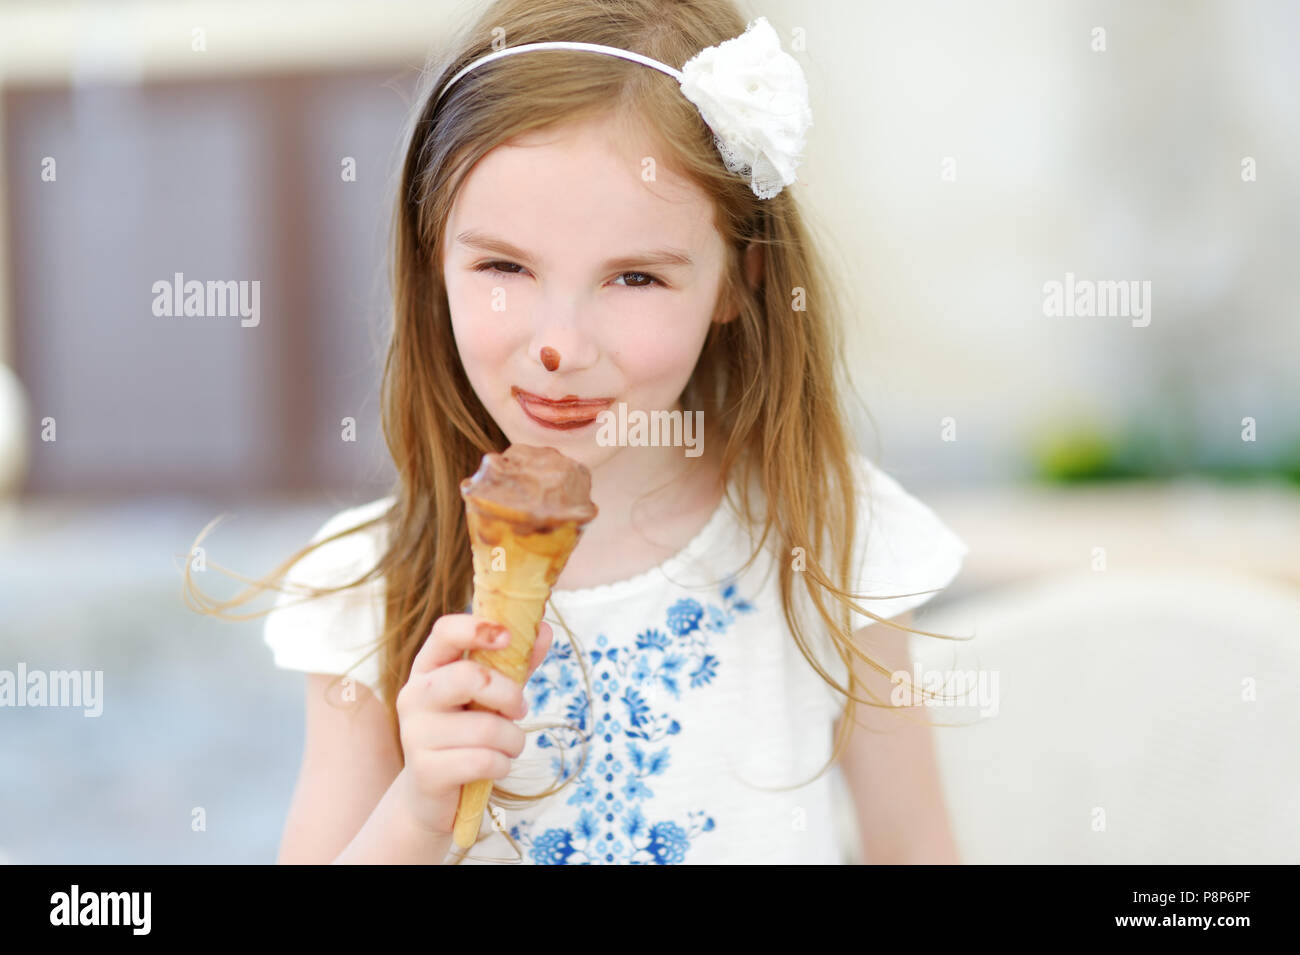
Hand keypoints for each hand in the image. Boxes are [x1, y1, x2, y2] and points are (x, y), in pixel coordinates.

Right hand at [394, 614, 552, 835]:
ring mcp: (415, 734)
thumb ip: (515, 663)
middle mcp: (413, 695)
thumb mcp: (489, 694)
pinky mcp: (426, 771)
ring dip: (513, 739)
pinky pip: (484, 761)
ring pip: (487, 727)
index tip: (508, 637)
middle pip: (469, 677)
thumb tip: (545, 629)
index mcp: (428, 668)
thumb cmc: (465, 732)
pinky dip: (502, 765)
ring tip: (508, 745)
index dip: (478, 628)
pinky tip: (495, 766)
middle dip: (509, 694)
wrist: (432, 792)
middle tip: (519, 710)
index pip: (444, 632)